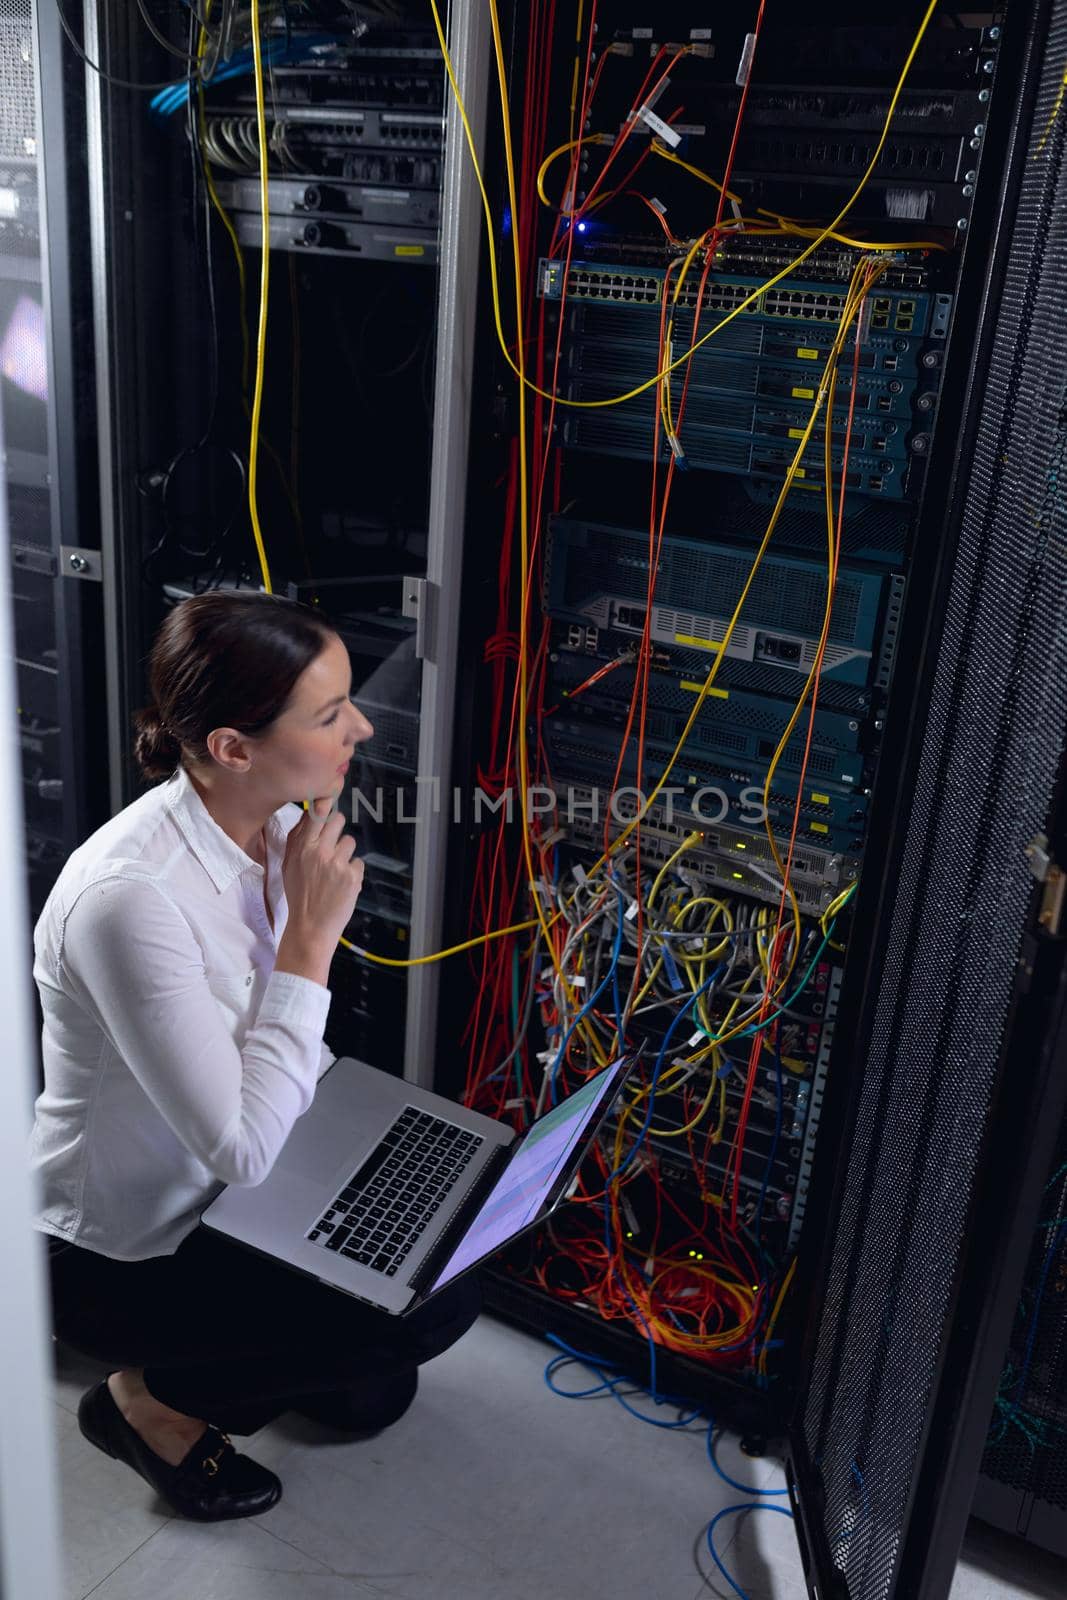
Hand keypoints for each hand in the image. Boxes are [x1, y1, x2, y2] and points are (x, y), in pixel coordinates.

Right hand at [280, 794, 364, 950]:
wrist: (310, 927)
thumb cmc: (299, 896)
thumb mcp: (288, 865)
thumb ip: (297, 839)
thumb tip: (309, 813)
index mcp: (301, 849)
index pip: (317, 814)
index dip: (325, 804)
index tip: (328, 798)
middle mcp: (319, 853)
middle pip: (338, 820)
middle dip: (337, 828)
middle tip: (333, 843)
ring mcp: (337, 864)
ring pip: (350, 841)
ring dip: (345, 854)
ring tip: (334, 871)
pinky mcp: (353, 876)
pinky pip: (358, 862)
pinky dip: (353, 872)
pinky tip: (342, 884)